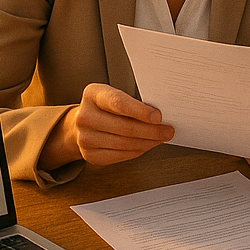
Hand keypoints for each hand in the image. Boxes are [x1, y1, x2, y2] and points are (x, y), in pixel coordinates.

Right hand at [41, 83, 173, 169]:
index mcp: (93, 94)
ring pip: (124, 143)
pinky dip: (138, 151)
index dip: (140, 111)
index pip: (119, 103)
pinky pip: (120, 155)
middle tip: (167, 130)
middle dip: (151, 130)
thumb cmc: (104, 105)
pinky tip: (147, 145)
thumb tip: (159, 115)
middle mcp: (85, 116)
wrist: (81, 122)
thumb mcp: (112, 94)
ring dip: (147, 142)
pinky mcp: (90, 154)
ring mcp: (85, 138)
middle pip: (124, 126)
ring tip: (161, 138)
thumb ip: (131, 101)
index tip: (159, 117)